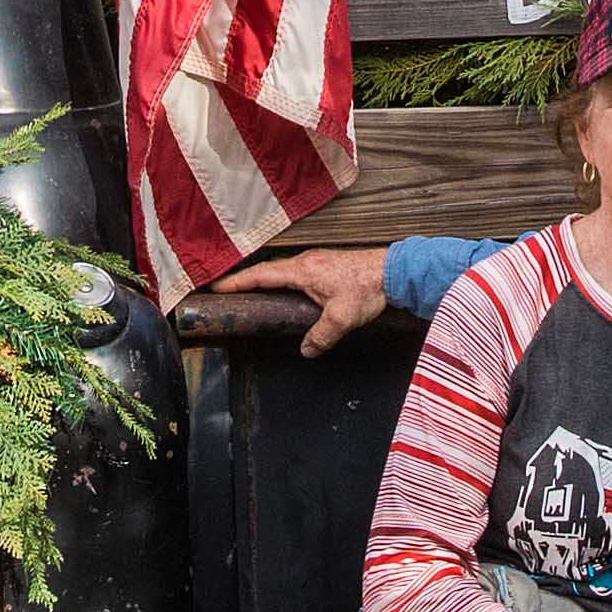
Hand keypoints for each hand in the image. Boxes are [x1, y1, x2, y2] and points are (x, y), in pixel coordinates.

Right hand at [212, 244, 393, 354]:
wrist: (394, 270)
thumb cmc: (367, 288)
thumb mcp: (341, 319)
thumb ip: (320, 336)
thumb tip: (306, 350)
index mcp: (302, 270)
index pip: (261, 275)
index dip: (237, 282)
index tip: (217, 287)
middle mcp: (306, 261)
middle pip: (268, 270)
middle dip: (246, 280)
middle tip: (228, 290)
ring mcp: (317, 260)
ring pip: (284, 270)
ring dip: (266, 279)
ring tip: (252, 292)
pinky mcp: (328, 264)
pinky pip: (298, 271)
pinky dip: (284, 280)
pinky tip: (289, 291)